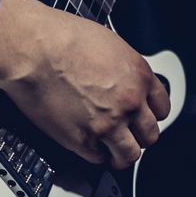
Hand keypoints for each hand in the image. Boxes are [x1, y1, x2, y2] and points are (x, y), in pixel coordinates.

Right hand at [0, 0, 168, 166]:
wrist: (33, 50)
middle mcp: (129, 103)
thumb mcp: (107, 42)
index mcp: (138, 76)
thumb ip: (121, 68)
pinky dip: (94, 155)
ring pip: (129, 154)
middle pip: (150, 134)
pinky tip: (89, 146)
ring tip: (113, 151)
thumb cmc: (60, 37)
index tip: (144, 117)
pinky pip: (97, 158)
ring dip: (122, 154)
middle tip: (129, 134)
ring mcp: (107, 125)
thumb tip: (119, 78)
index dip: (152, 114)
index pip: (162, 107)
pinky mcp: (82, 141)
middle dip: (140, 135)